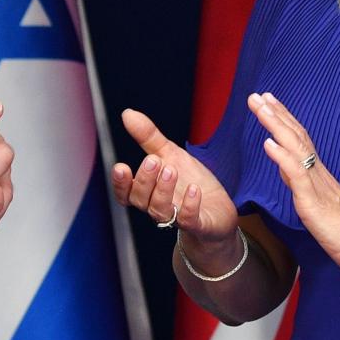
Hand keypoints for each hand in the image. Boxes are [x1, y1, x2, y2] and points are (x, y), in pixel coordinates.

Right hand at [111, 108, 239, 262]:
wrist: (218, 208)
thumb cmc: (189, 182)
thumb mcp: (170, 155)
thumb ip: (148, 137)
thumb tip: (127, 113)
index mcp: (148, 192)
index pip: (126, 193)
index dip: (121, 183)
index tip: (121, 167)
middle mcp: (158, 207)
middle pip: (141, 199)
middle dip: (145, 180)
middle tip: (154, 160)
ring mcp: (177, 218)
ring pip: (160, 211)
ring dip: (163, 190)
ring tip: (171, 169)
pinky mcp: (198, 225)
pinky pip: (189, 220)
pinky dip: (189, 206)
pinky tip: (193, 189)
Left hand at [249, 91, 339, 273]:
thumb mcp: (315, 203)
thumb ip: (300, 183)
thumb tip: (283, 167)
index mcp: (318, 174)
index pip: (298, 139)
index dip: (282, 119)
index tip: (268, 101)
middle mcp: (318, 173)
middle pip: (295, 137)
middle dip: (275, 114)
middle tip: (257, 95)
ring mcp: (316, 186)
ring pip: (295, 149)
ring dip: (276, 126)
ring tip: (261, 108)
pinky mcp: (314, 203)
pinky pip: (297, 176)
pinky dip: (282, 157)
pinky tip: (269, 144)